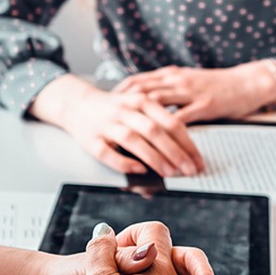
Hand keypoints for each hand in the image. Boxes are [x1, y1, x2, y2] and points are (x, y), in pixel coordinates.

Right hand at [32, 75, 204, 177]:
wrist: (77, 103)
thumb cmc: (115, 110)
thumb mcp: (140, 108)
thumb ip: (160, 124)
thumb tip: (184, 154)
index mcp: (142, 101)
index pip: (171, 122)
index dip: (188, 144)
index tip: (198, 162)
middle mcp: (125, 110)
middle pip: (155, 131)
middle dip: (176, 153)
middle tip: (189, 171)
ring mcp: (107, 124)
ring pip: (133, 140)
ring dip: (154, 158)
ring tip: (170, 173)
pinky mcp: (91, 139)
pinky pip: (107, 152)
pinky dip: (124, 162)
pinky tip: (138, 170)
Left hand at [116, 61, 275, 122]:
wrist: (248, 82)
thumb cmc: (219, 84)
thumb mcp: (189, 80)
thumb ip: (170, 87)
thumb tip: (150, 98)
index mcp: (172, 74)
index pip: (138, 81)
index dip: (120, 93)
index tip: (107, 104)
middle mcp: (177, 80)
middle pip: (142, 93)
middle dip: (124, 109)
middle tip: (110, 122)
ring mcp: (190, 92)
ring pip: (158, 107)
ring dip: (142, 123)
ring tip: (127, 137)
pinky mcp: (203, 106)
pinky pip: (180, 120)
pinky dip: (165, 133)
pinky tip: (156, 144)